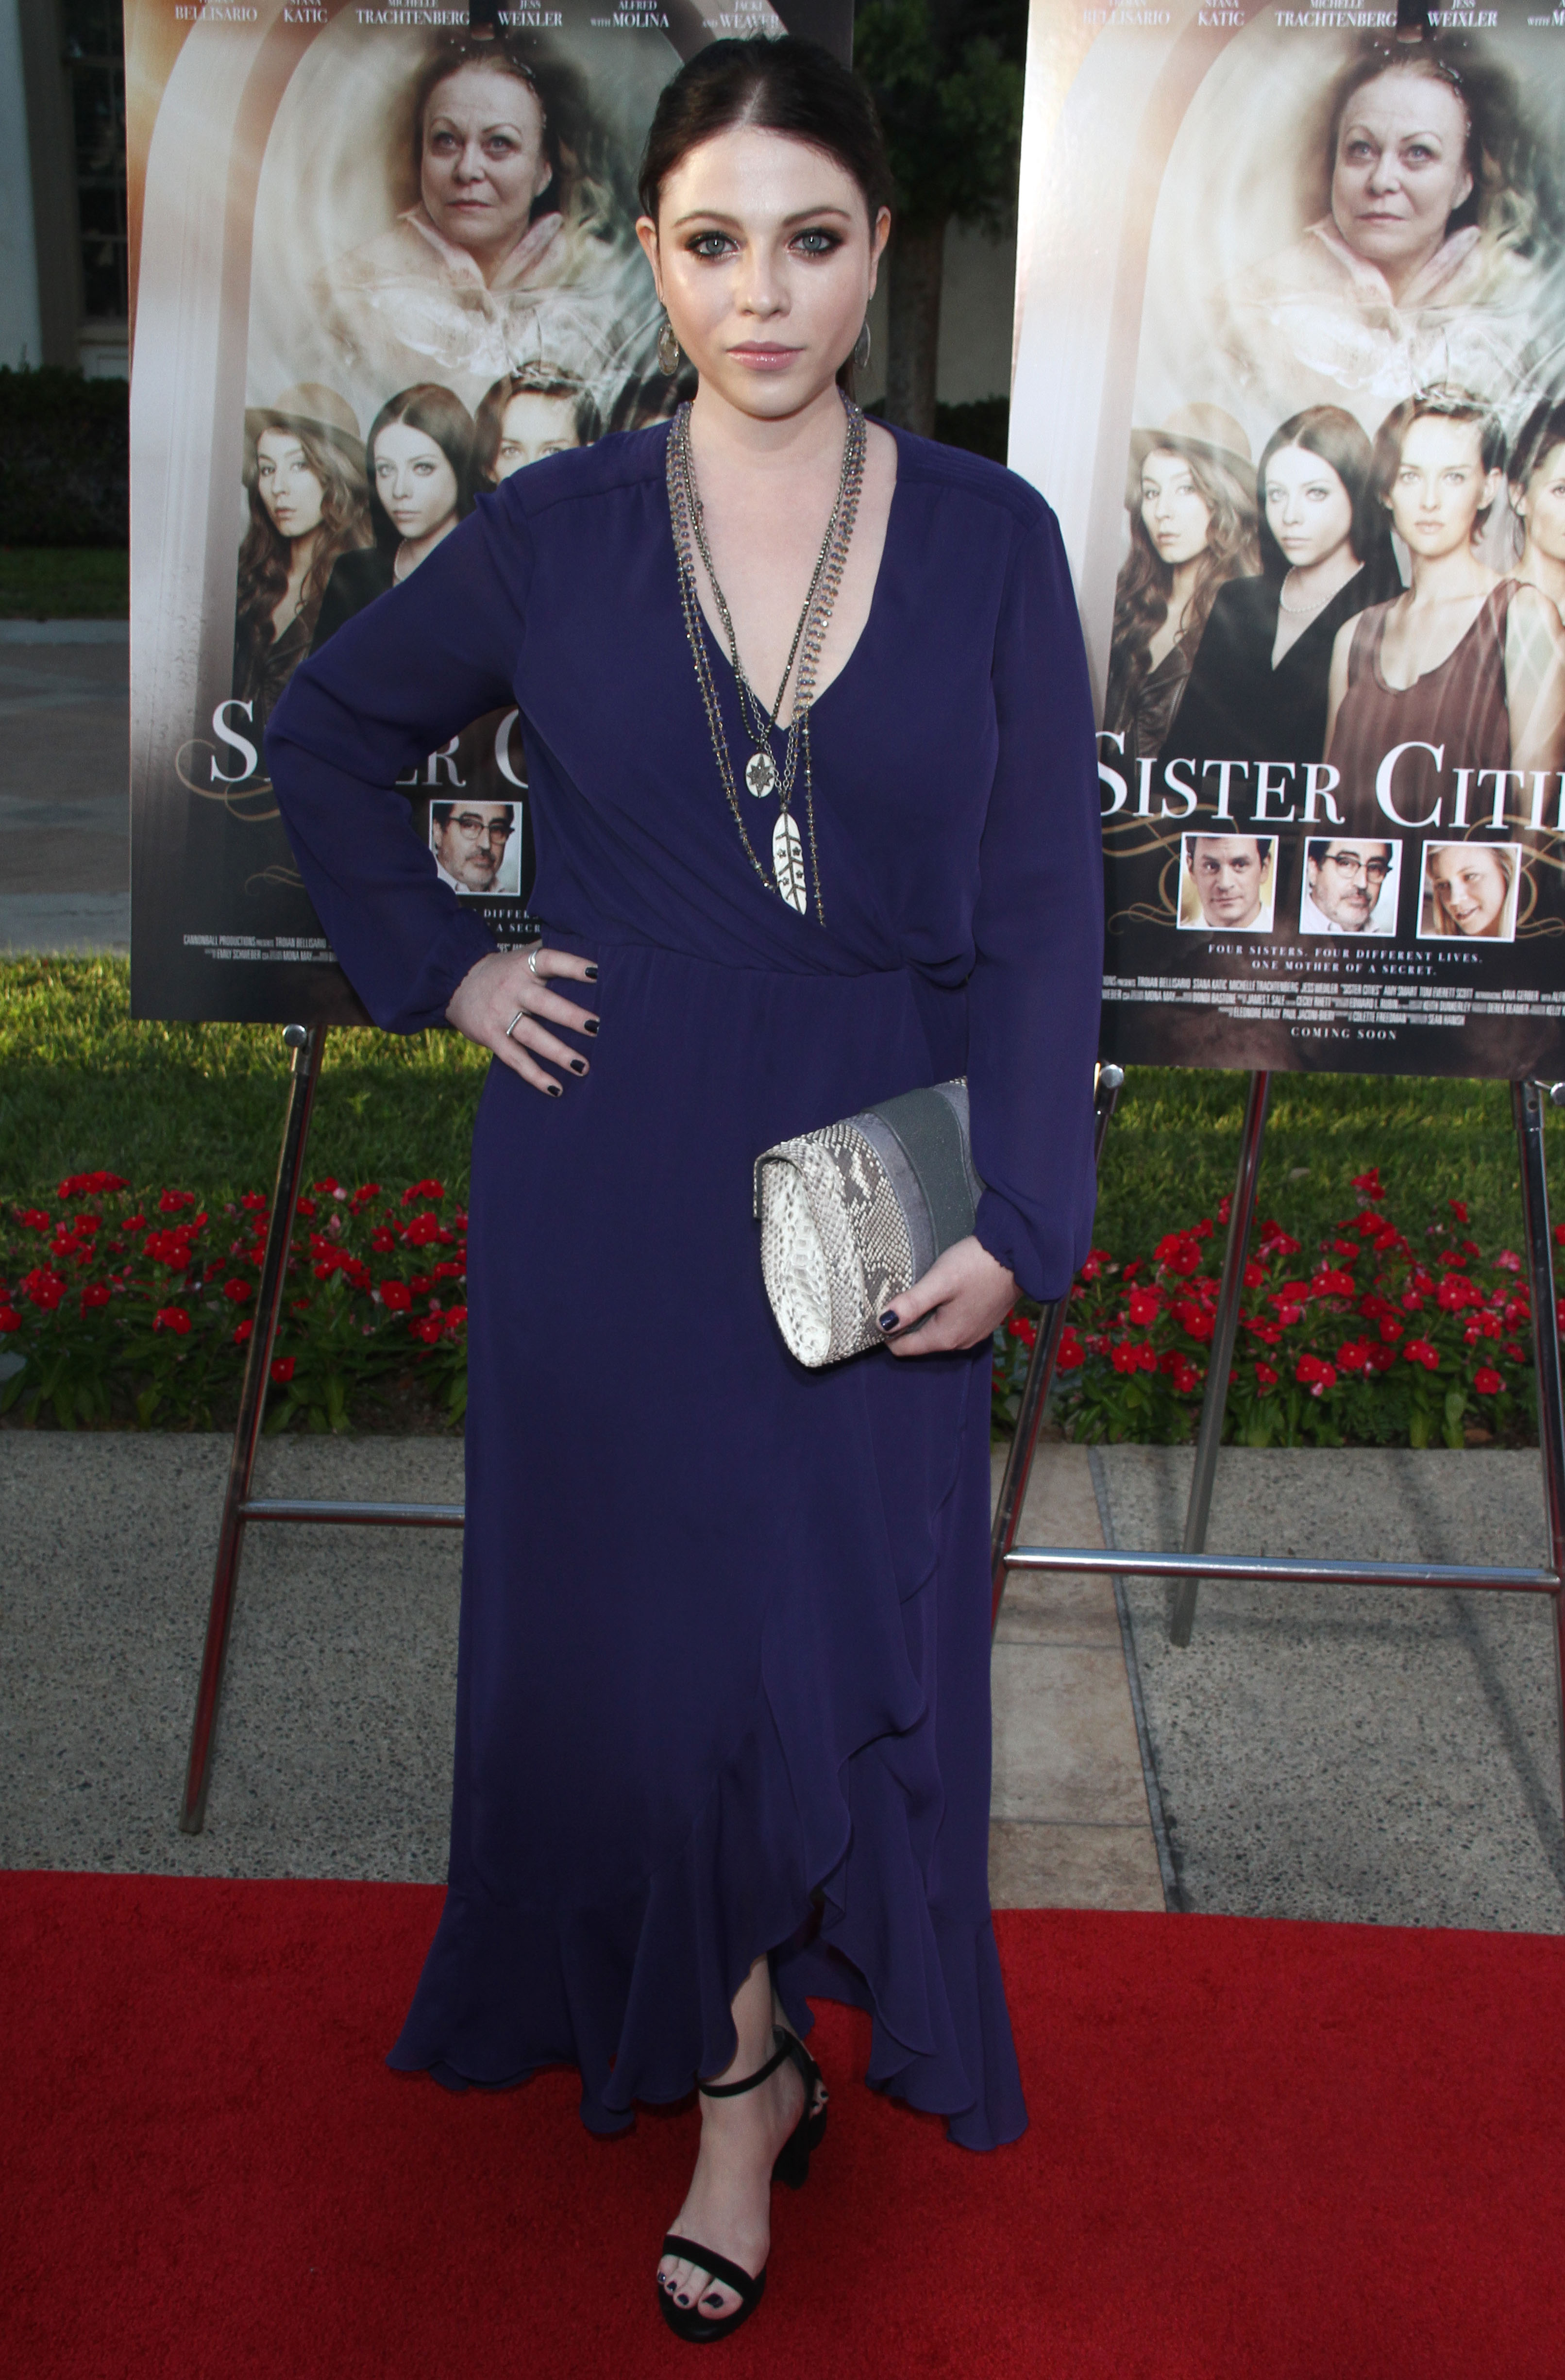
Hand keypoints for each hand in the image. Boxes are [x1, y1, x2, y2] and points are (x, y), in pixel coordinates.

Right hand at [445, 944, 597, 1096]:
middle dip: (570, 1016)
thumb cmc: (502, 970)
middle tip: (596, 1027)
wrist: (456, 981)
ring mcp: (501, 1015)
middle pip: (545, 1003)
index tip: (597, 972)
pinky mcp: (492, 1037)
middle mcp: (513, 990)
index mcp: (524, 966)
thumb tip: (588, 943)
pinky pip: (516, 1059)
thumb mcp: (520, 956)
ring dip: (558, 1052)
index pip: (550, 961)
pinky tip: (556, 1088)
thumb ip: (548, 952)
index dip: (572, 965)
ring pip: (532, 1035)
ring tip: (583, 1066)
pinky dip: (535, 1076)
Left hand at [879, 1235, 1015, 1356]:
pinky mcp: (983, 1321)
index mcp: (946, 1337)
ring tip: (918, 1291)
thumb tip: (882, 1323)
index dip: (886, 1331)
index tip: (878, 1308)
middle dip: (904, 1324)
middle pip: (919, 1341)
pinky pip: (953, 1324)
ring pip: (936, 1332)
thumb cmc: (978, 1265)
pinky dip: (942, 1313)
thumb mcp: (939, 1282)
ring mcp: (974, 1333)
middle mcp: (960, 1342)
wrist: (1018, 1254)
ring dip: (924, 1317)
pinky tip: (943, 1292)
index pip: (903, 1348)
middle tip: (896, 1295)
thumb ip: (911, 1304)